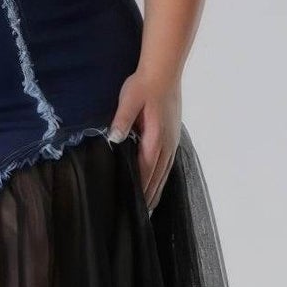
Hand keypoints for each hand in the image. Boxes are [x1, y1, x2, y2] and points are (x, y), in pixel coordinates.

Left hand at [106, 68, 180, 212]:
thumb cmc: (143, 85)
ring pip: (165, 171)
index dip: (139, 189)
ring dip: (157, 189)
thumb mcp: (128, 100)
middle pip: (157, 176)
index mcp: (155, 137)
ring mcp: (172, 140)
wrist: (163, 70)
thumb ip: (121, 120)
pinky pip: (169, 162)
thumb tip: (113, 140)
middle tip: (140, 216)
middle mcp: (166, 143)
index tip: (133, 207)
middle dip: (149, 196)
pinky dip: (164, 176)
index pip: (145, 170)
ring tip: (150, 207)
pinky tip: (159, 182)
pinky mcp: (173, 135)